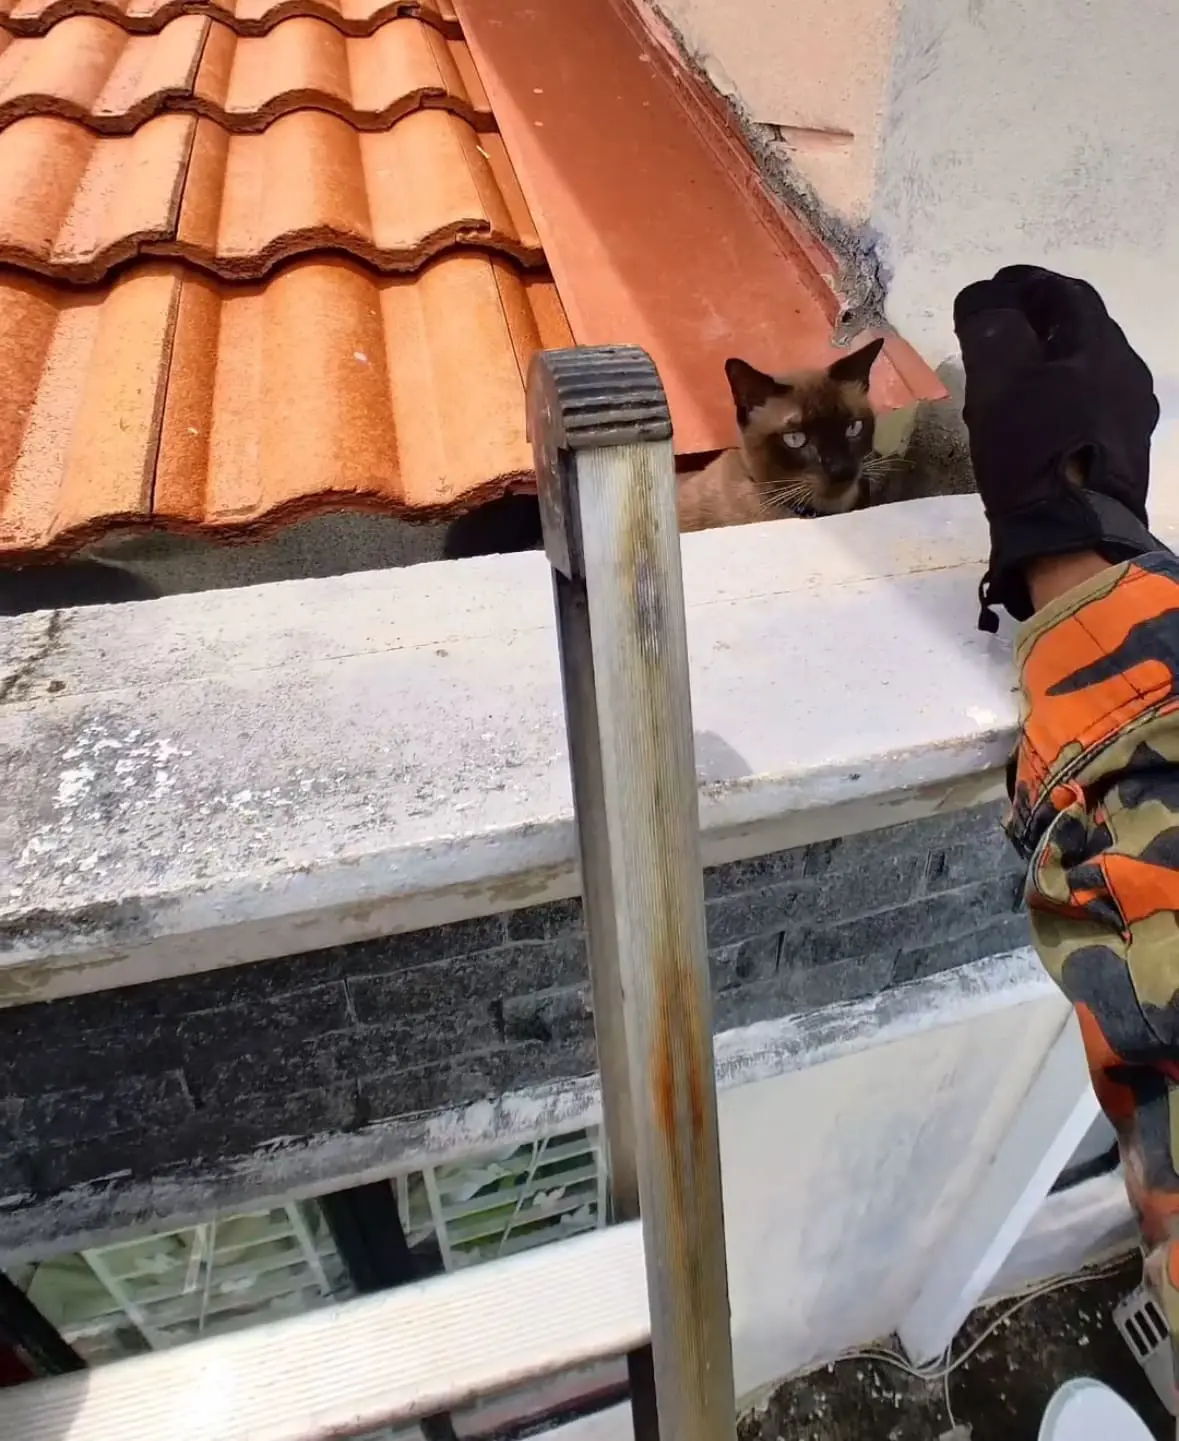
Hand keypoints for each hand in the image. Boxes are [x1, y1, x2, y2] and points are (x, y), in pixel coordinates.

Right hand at [952, 265, 1162, 625]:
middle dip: (1034, 326)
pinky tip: (1030, 425)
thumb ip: (991, 327)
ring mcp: (1129, 416)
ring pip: (1082, 373)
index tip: (992, 288)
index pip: (1065, 293)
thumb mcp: (999, 379)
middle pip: (1078, 332)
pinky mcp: (1121, 455)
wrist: (1073, 534)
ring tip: (1004, 385)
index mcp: (1100, 345)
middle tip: (993, 336)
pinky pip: (1086, 411)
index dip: (1025, 284)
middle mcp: (1126, 373)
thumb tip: (984, 295)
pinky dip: (1055, 403)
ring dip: (1044, 368)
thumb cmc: (1033, 448)